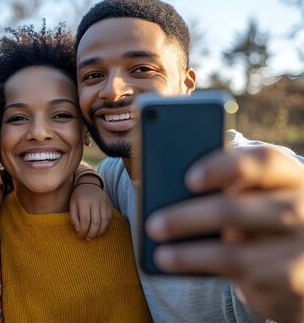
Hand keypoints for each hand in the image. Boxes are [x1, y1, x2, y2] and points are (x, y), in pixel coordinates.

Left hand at [70, 182, 111, 240]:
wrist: (89, 184)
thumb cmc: (78, 197)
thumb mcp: (72, 205)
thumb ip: (74, 218)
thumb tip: (79, 230)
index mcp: (84, 201)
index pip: (85, 220)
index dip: (83, 231)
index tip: (80, 236)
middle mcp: (95, 202)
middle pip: (96, 222)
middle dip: (92, 233)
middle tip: (88, 238)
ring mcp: (104, 203)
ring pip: (104, 221)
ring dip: (100, 232)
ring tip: (94, 236)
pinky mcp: (109, 204)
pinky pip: (109, 218)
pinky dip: (106, 226)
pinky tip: (100, 230)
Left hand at [146, 146, 303, 322]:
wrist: (302, 264)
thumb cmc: (263, 218)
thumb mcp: (255, 196)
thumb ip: (228, 188)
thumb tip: (168, 191)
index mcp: (290, 176)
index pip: (264, 161)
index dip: (224, 167)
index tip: (188, 179)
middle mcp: (303, 207)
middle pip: (235, 209)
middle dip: (187, 218)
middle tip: (153, 225)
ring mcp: (300, 247)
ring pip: (232, 252)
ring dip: (188, 254)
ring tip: (161, 254)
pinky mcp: (292, 280)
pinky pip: (240, 277)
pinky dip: (202, 270)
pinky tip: (178, 267)